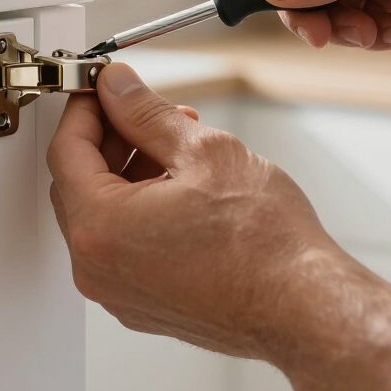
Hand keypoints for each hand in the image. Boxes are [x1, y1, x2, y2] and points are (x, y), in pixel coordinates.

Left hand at [46, 61, 390, 390]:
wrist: (321, 313)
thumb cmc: (275, 240)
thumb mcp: (205, 148)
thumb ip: (149, 110)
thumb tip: (116, 80)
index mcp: (102, 226)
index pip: (69, 146)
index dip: (87, 103)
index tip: (104, 78)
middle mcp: (102, 267)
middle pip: (85, 179)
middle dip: (114, 134)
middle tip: (152, 102)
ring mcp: (126, 291)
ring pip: (111, 209)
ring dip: (137, 167)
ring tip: (186, 138)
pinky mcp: (155, 302)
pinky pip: (136, 239)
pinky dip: (154, 204)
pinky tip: (196, 183)